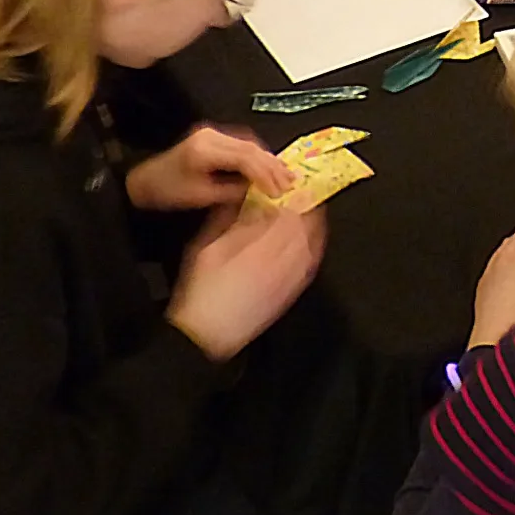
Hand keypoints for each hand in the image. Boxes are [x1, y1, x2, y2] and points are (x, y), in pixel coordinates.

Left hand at [126, 126, 289, 211]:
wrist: (146, 180)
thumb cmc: (168, 191)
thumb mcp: (201, 196)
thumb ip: (232, 191)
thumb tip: (258, 190)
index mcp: (206, 149)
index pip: (245, 157)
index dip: (266, 173)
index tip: (280, 189)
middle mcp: (211, 135)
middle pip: (251, 146)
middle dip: (273, 164)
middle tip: (291, 181)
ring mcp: (212, 133)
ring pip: (249, 143)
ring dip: (268, 159)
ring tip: (284, 176)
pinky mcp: (213, 137)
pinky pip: (242, 144)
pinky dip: (257, 157)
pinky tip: (267, 168)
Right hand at [167, 204, 325, 361]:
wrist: (207, 335)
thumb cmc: (201, 291)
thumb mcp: (206, 245)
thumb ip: (227, 217)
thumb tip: (243, 194)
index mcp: (261, 245)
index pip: (290, 210)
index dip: (295, 192)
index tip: (294, 180)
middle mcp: (283, 260)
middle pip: (307, 223)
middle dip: (307, 204)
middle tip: (304, 189)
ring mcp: (291, 278)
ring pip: (313, 241)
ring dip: (313, 222)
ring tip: (308, 209)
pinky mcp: (292, 292)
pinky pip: (312, 262)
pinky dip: (313, 245)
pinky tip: (307, 239)